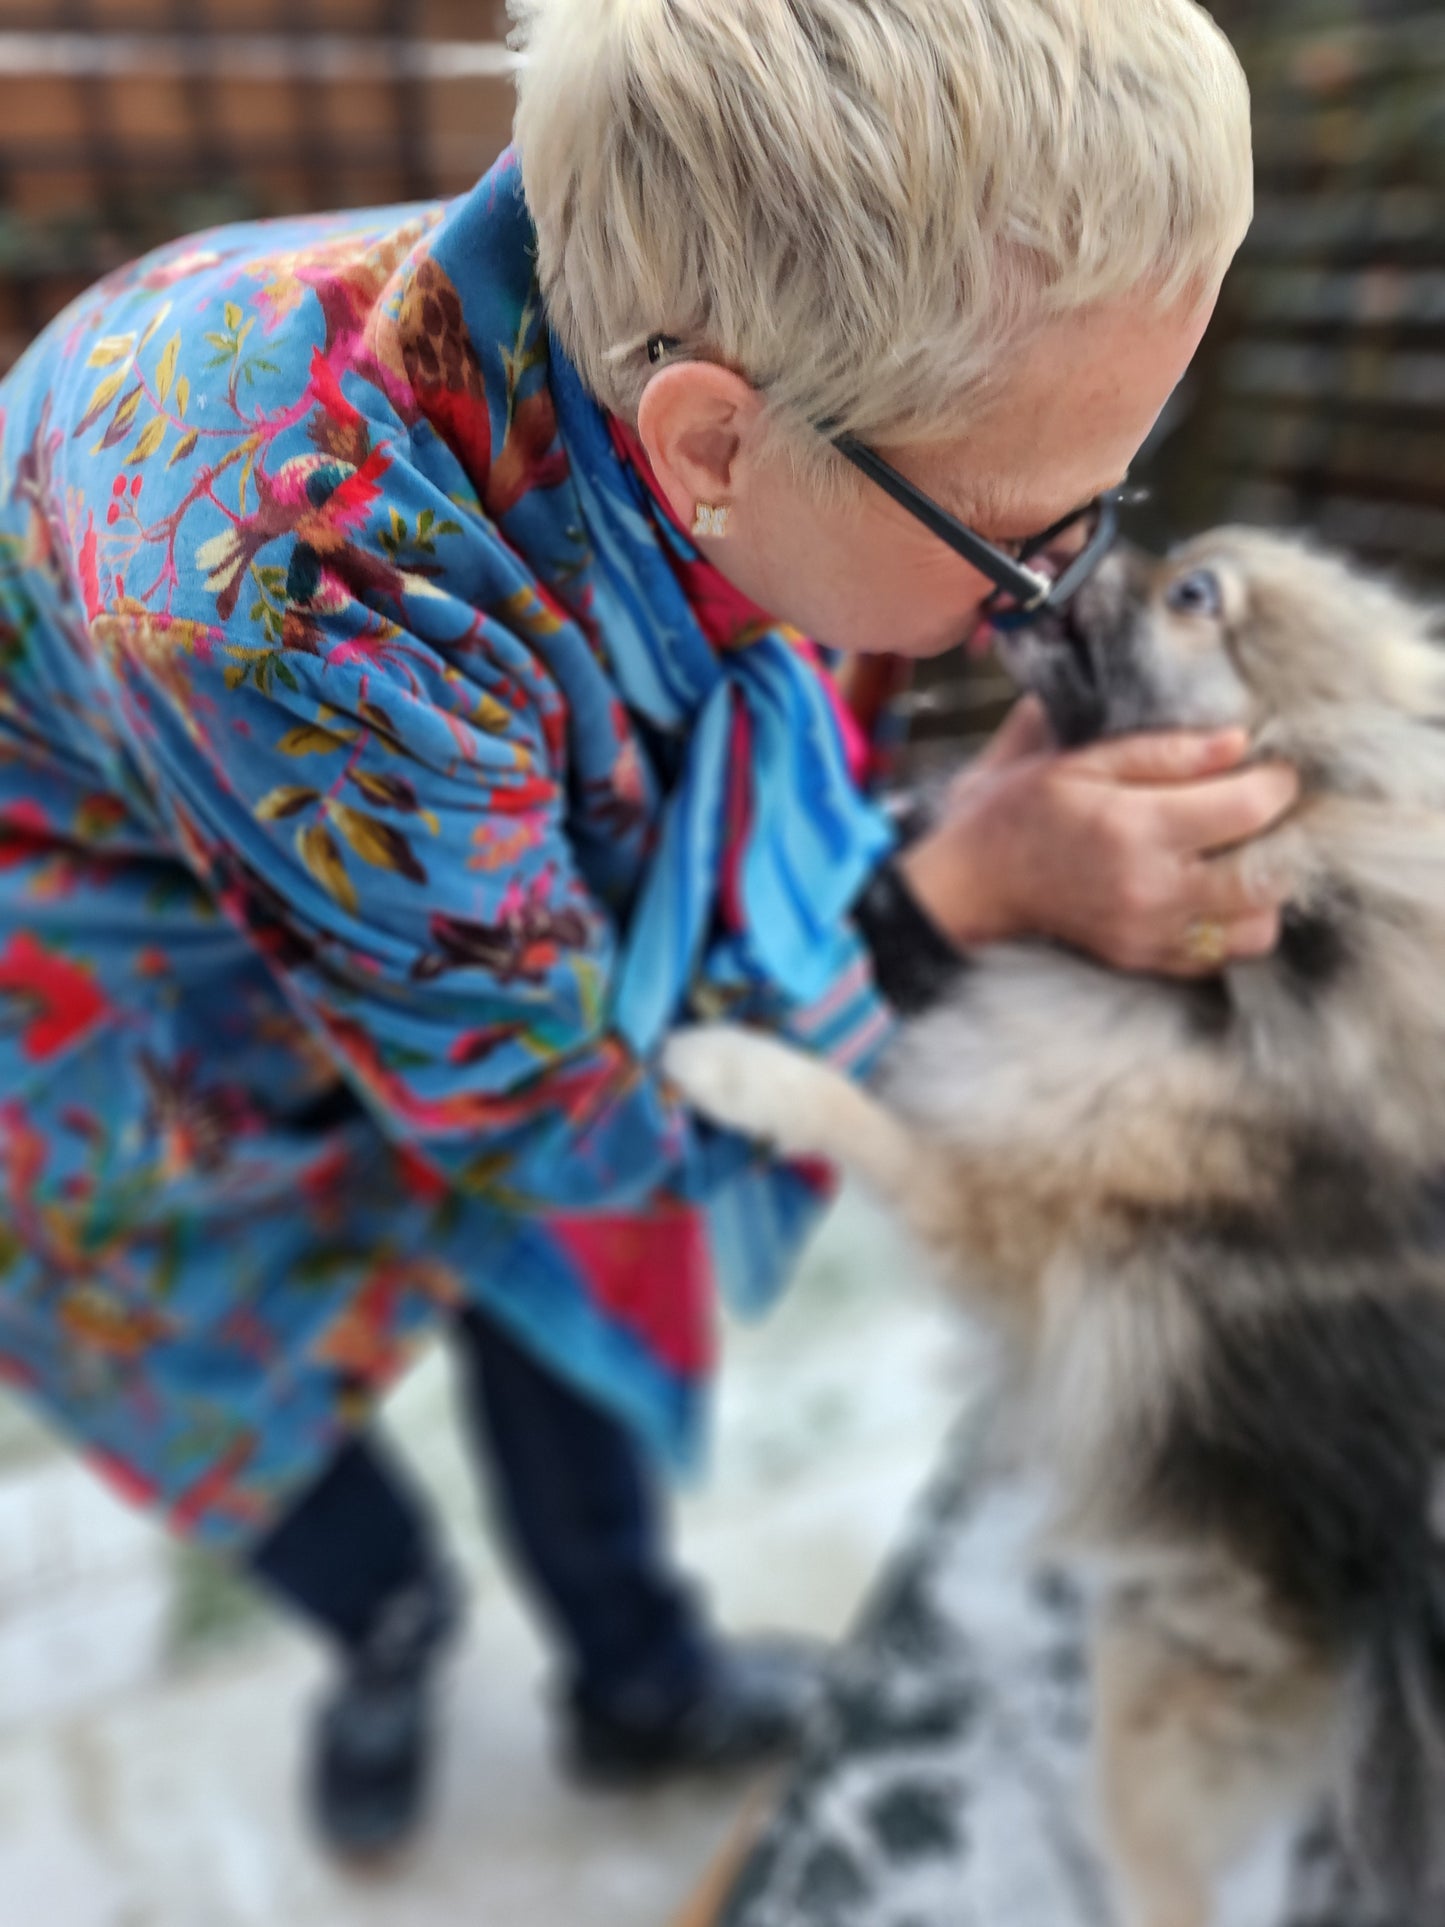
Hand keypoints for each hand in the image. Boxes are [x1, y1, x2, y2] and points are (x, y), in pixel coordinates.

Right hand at [898, 699, 1300, 975]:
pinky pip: (1220, 955)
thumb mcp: (1081, 760)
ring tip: (1237, 859)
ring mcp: (1151, 933)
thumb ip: (1163, 752)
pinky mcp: (1145, 959)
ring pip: (1258, 928)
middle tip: (1261, 818)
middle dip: (1282, 840)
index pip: (1251, 808)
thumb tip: (1238, 743)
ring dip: (1261, 892)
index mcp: (1136, 826)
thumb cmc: (1023, 808)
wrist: (976, 882)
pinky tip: (1205, 891)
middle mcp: (1152, 888)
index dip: (1277, 784)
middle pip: (1271, 877)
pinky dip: (1228, 924)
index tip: (1271, 772)